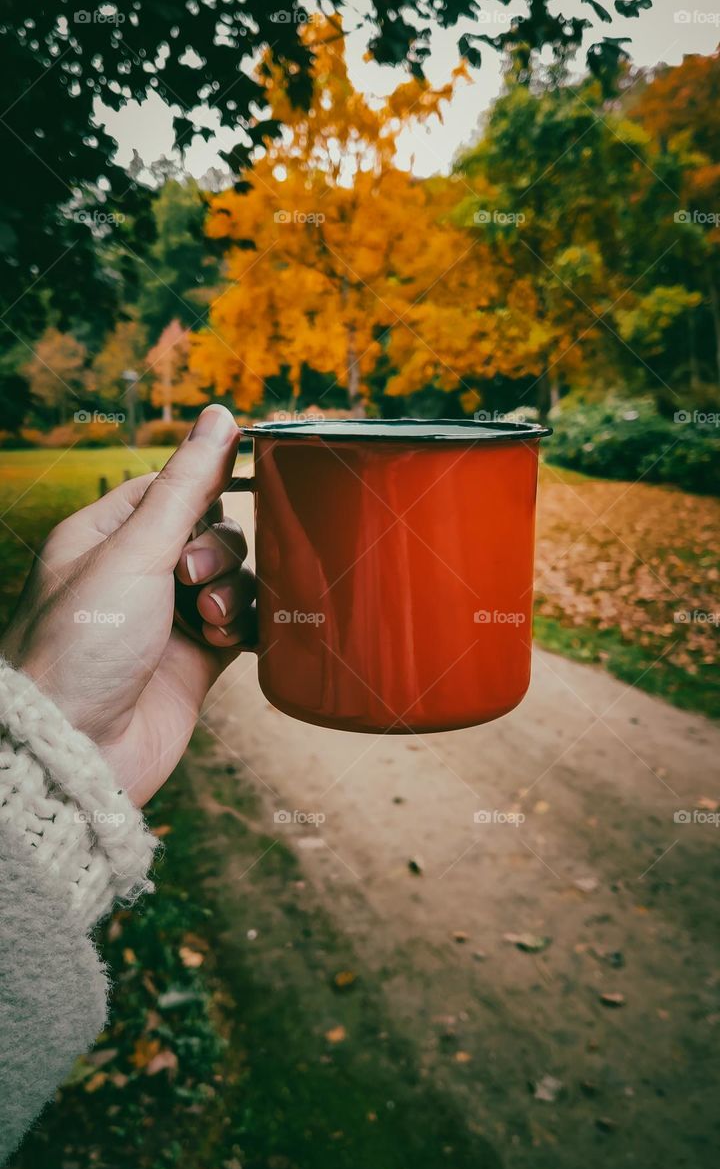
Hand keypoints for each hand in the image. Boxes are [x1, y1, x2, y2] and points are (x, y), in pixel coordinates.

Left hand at [0, 405, 254, 805]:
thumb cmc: (80, 646)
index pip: (175, 486)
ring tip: (208, 621)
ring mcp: (169, 619)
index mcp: (105, 535)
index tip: (245, 481)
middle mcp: (137, 574)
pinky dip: (248, 626)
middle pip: (213, 531)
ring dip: (233, 592)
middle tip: (191, 579)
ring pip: (234, 578)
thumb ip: (187, 484)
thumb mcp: (134, 551)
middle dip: (218, 550)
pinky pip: (245, 625)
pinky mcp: (197, 662)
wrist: (78, 752)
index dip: (209, 486)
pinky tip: (228, 641)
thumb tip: (221, 416)